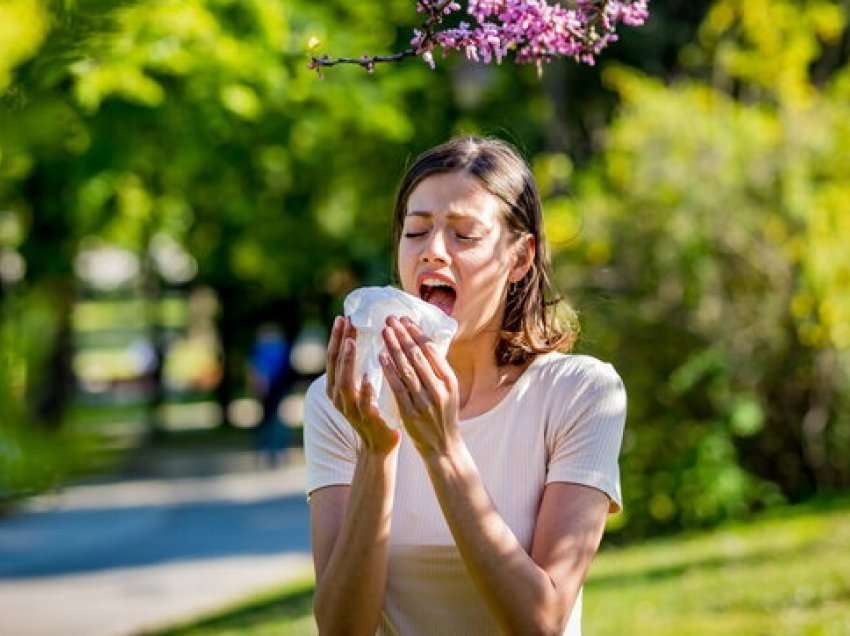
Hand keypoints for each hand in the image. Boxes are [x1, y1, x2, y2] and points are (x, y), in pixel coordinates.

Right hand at [326, 316, 399, 455]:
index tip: (342, 317)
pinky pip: (363, 402)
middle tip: (345, 321)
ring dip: (347, 361)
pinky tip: (369, 376)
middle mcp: (338, 397)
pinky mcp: (365, 419)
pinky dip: (365, 389)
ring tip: (351, 341)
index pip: (333, 357)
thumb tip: (363, 338)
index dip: (337, 337)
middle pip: (335, 365)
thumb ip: (359, 368)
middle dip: (339, 342)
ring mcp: (350, 409)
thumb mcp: (361, 387)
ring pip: (345, 381)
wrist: (379, 445)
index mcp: (335, 387)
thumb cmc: (373, 410)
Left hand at [380, 315, 460, 458]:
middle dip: (403, 335)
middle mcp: (439, 389)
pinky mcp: (411, 413)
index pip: (432, 350)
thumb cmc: (443, 415)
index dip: (417, 333)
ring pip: (407, 369)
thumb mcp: (448, 391)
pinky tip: (381, 357)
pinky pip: (398, 388)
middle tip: (391, 319)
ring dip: (394, 348)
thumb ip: (437, 370)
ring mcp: (425, 401)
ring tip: (385, 332)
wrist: (443, 447)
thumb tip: (424, 343)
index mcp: (450, 381)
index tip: (405, 319)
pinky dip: (389, 371)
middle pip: (418, 356)